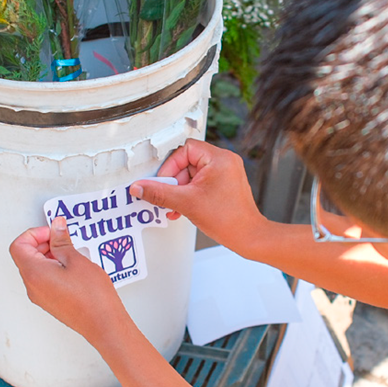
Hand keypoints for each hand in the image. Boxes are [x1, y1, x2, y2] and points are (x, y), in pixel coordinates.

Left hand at [9, 217, 128, 346]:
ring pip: (35, 267)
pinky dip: (54, 267)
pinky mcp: (49, 301)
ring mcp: (40, 296)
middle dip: (43, 243)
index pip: (19, 245)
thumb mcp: (76, 260)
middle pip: (25, 256)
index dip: (35, 234)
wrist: (102, 323)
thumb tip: (55, 227)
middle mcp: (32, 286)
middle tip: (63, 239)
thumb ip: (61, 241)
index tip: (53, 232)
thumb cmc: (92, 296)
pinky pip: (43, 279)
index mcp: (34, 273)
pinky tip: (73, 267)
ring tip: (72, 254)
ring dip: (50, 255)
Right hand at [129, 139, 266, 254]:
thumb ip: (159, 193)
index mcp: (219, 158)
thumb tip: (140, 187)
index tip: (164, 182)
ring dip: (180, 191)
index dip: (170, 166)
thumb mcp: (185, 203)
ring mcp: (226, 173)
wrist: (248, 236)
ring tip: (176, 206)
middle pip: (187, 162)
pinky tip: (183, 208)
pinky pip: (201, 183)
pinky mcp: (225, 184)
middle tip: (168, 197)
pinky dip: (190, 194)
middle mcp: (225, 161)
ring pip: (192, 175)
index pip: (184, 150)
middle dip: (174, 182)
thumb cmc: (228, 219)